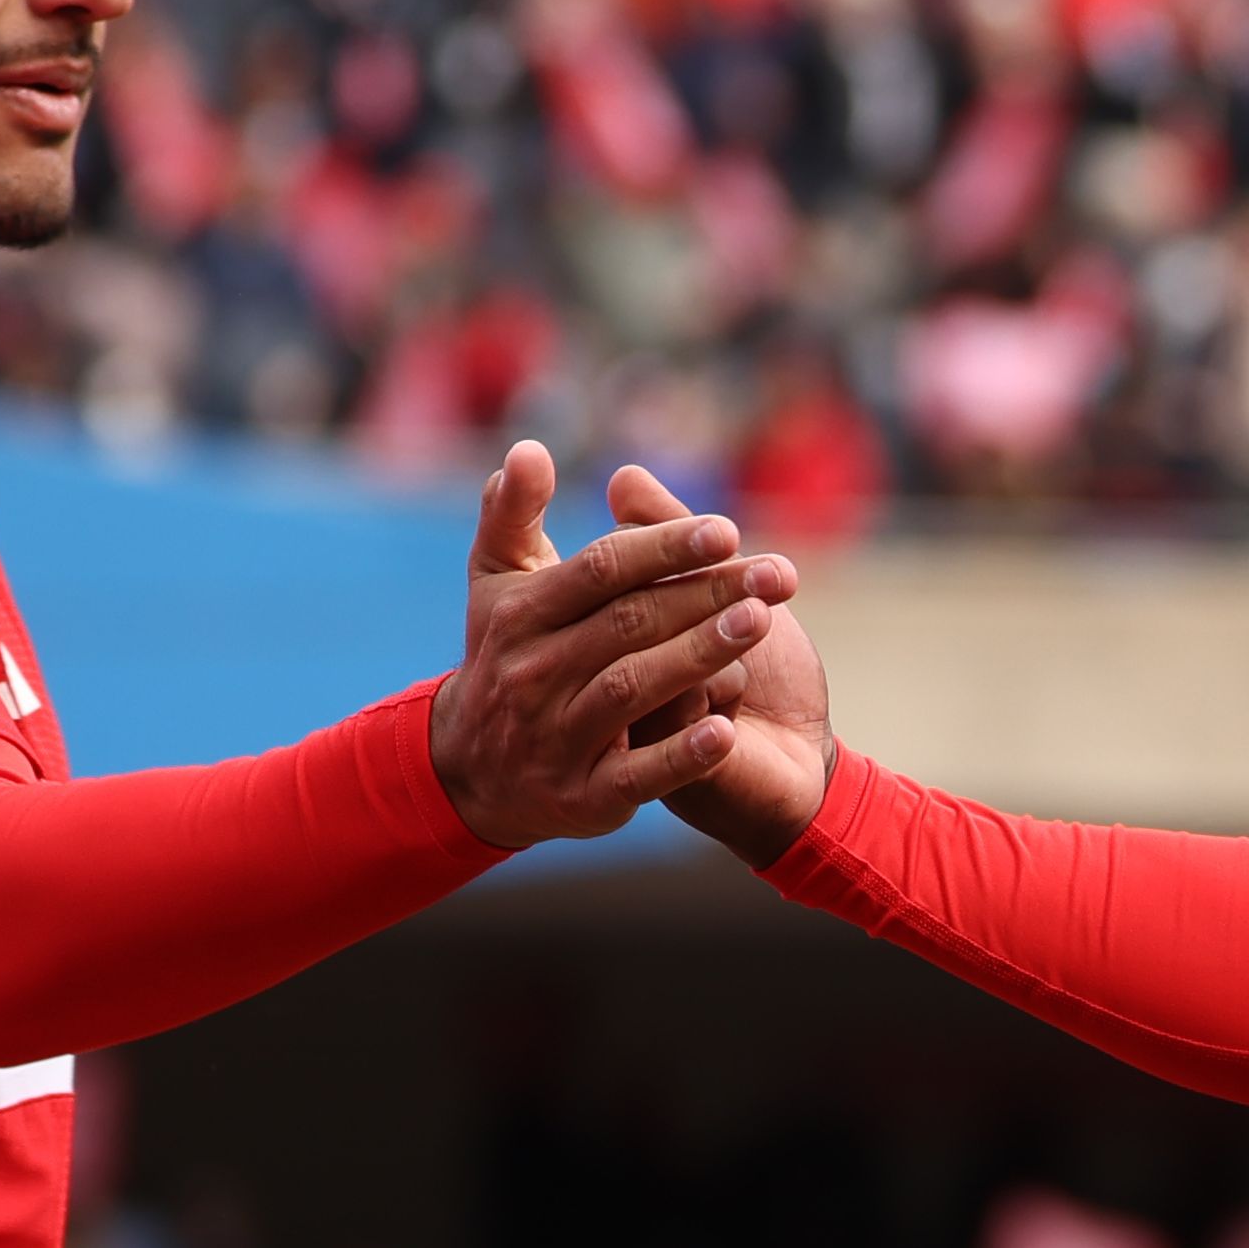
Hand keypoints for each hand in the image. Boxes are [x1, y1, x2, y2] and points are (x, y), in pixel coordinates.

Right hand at [431, 440, 798, 848]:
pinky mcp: (584, 798)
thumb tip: (527, 450)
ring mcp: (559, 738)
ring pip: (633, 691)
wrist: (474, 774)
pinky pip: (636, 777)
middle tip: (774, 573)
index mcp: (523, 615)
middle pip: (629, 625)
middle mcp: (536, 674)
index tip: (726, 530)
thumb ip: (513, 514)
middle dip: (704, 596)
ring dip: (698, 657)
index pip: (601, 571)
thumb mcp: (499, 585)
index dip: (664, 549)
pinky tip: (725, 730)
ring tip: (761, 623)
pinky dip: (680, 756)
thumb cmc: (505, 658)